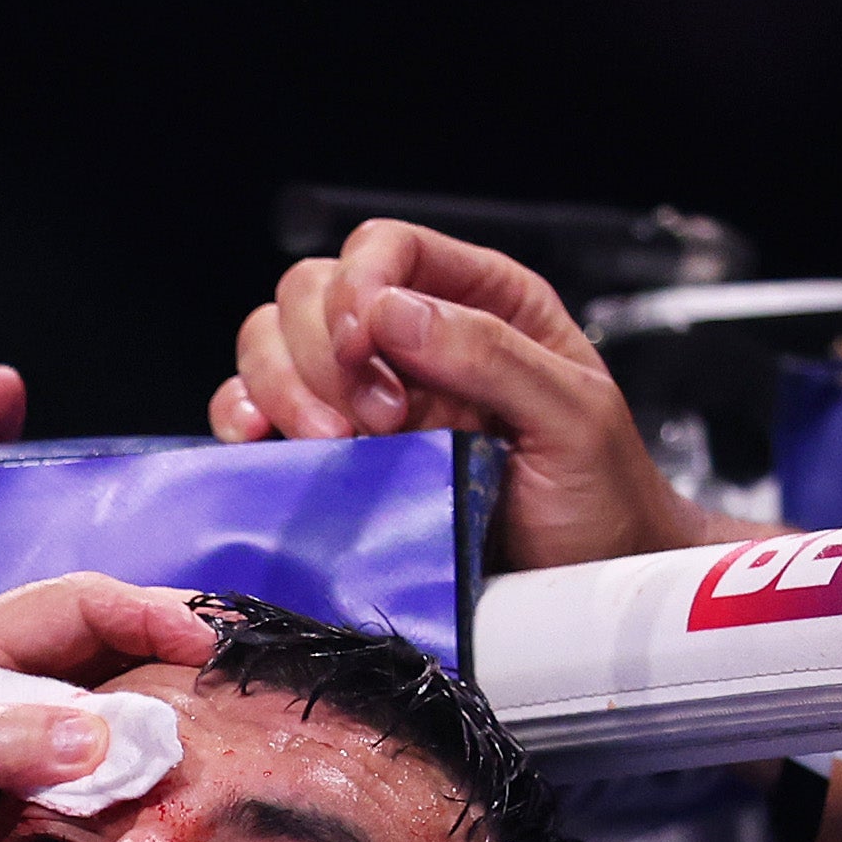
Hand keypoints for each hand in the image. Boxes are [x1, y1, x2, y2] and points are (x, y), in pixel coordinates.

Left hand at [0, 570, 216, 841]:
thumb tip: (109, 736)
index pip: (76, 607)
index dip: (149, 614)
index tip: (215, 646)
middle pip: (92, 662)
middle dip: (161, 676)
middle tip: (231, 712)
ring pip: (82, 729)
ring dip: (138, 744)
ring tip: (205, 770)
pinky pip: (59, 790)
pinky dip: (104, 801)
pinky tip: (141, 827)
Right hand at [207, 218, 704, 568]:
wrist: (586, 593)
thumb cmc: (599, 499)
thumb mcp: (572, 416)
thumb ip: (490, 353)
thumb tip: (389, 312)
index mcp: (480, 301)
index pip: (386, 249)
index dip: (358, 287)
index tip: (364, 349)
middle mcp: (413, 337)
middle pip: (312, 291)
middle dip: (321, 353)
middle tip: (373, 423)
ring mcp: (365, 395)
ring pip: (270, 340)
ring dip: (280, 387)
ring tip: (331, 445)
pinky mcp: (332, 455)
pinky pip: (254, 411)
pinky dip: (241, 416)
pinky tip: (259, 441)